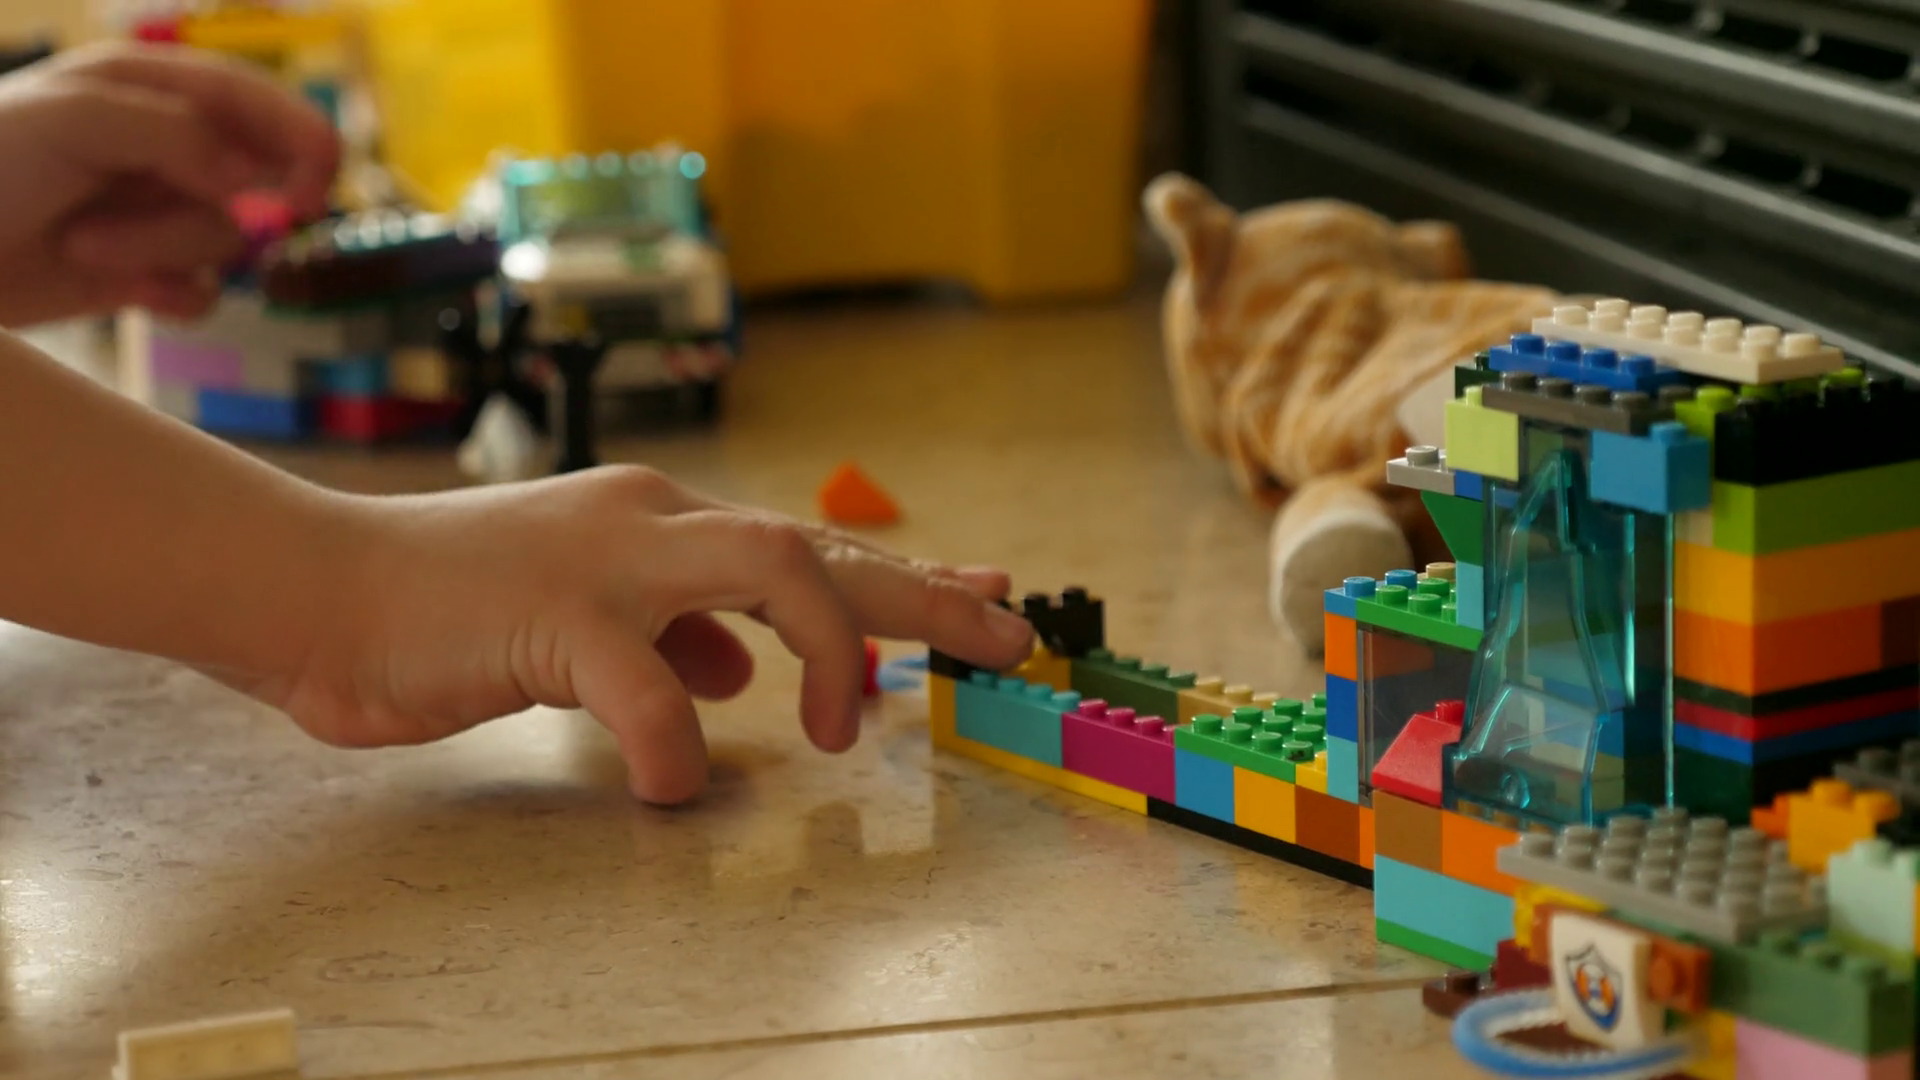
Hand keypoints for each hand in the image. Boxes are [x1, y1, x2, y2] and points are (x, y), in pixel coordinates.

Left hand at [0, 42, 336, 325]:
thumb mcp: (76, 119)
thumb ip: (174, 132)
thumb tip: (248, 180)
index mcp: (146, 88)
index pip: (252, 99)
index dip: (299, 135)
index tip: (315, 183)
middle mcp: (160, 148)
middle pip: (255, 173)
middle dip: (241, 197)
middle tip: (282, 211)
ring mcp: (152, 213)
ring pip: (221, 238)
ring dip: (161, 249)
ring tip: (89, 245)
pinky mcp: (141, 275)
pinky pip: (204, 293)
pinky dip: (172, 296)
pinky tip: (127, 294)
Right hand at [214, 466, 1036, 804]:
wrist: (321, 593)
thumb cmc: (453, 612)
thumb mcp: (587, 623)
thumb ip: (670, 635)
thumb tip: (740, 667)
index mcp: (663, 528)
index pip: (809, 546)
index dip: (909, 576)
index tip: (992, 598)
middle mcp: (651, 523)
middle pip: (818, 546)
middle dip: (926, 598)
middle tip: (1010, 641)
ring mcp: (605, 559)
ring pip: (767, 568)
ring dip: (829, 649)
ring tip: (839, 731)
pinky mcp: (549, 613)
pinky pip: (646, 689)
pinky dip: (672, 748)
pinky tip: (662, 787)